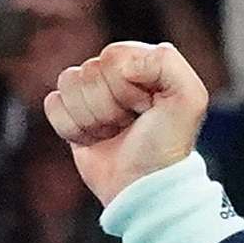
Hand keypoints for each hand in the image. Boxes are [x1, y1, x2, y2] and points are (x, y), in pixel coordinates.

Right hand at [42, 42, 210, 207]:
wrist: (142, 186)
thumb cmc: (166, 144)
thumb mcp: (190, 99)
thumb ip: (168, 63)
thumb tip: (121, 63)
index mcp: (147, 63)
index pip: (114, 56)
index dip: (127, 86)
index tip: (147, 108)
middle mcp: (119, 74)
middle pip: (89, 71)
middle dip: (109, 105)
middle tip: (130, 124)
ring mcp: (94, 93)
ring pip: (68, 83)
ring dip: (91, 117)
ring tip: (114, 132)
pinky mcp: (72, 113)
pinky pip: (53, 104)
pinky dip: (72, 127)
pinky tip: (94, 138)